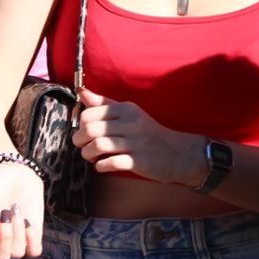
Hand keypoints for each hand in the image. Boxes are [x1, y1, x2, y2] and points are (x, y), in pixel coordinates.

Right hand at [0, 159, 44, 258]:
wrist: (15, 175)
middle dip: (4, 239)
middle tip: (4, 217)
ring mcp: (16, 242)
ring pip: (17, 253)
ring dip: (17, 232)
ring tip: (15, 211)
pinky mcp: (32, 237)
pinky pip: (34, 251)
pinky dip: (32, 240)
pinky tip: (28, 223)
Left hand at [73, 87, 206, 187]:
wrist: (178, 153)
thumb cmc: (148, 133)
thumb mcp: (129, 113)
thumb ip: (104, 104)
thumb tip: (82, 92)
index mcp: (126, 109)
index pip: (89, 114)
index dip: (80, 126)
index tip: (85, 133)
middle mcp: (131, 123)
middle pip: (90, 130)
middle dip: (80, 141)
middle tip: (83, 147)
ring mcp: (136, 142)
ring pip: (98, 145)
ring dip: (88, 154)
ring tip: (91, 157)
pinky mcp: (140, 160)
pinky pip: (111, 162)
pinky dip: (101, 166)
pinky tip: (102, 165)